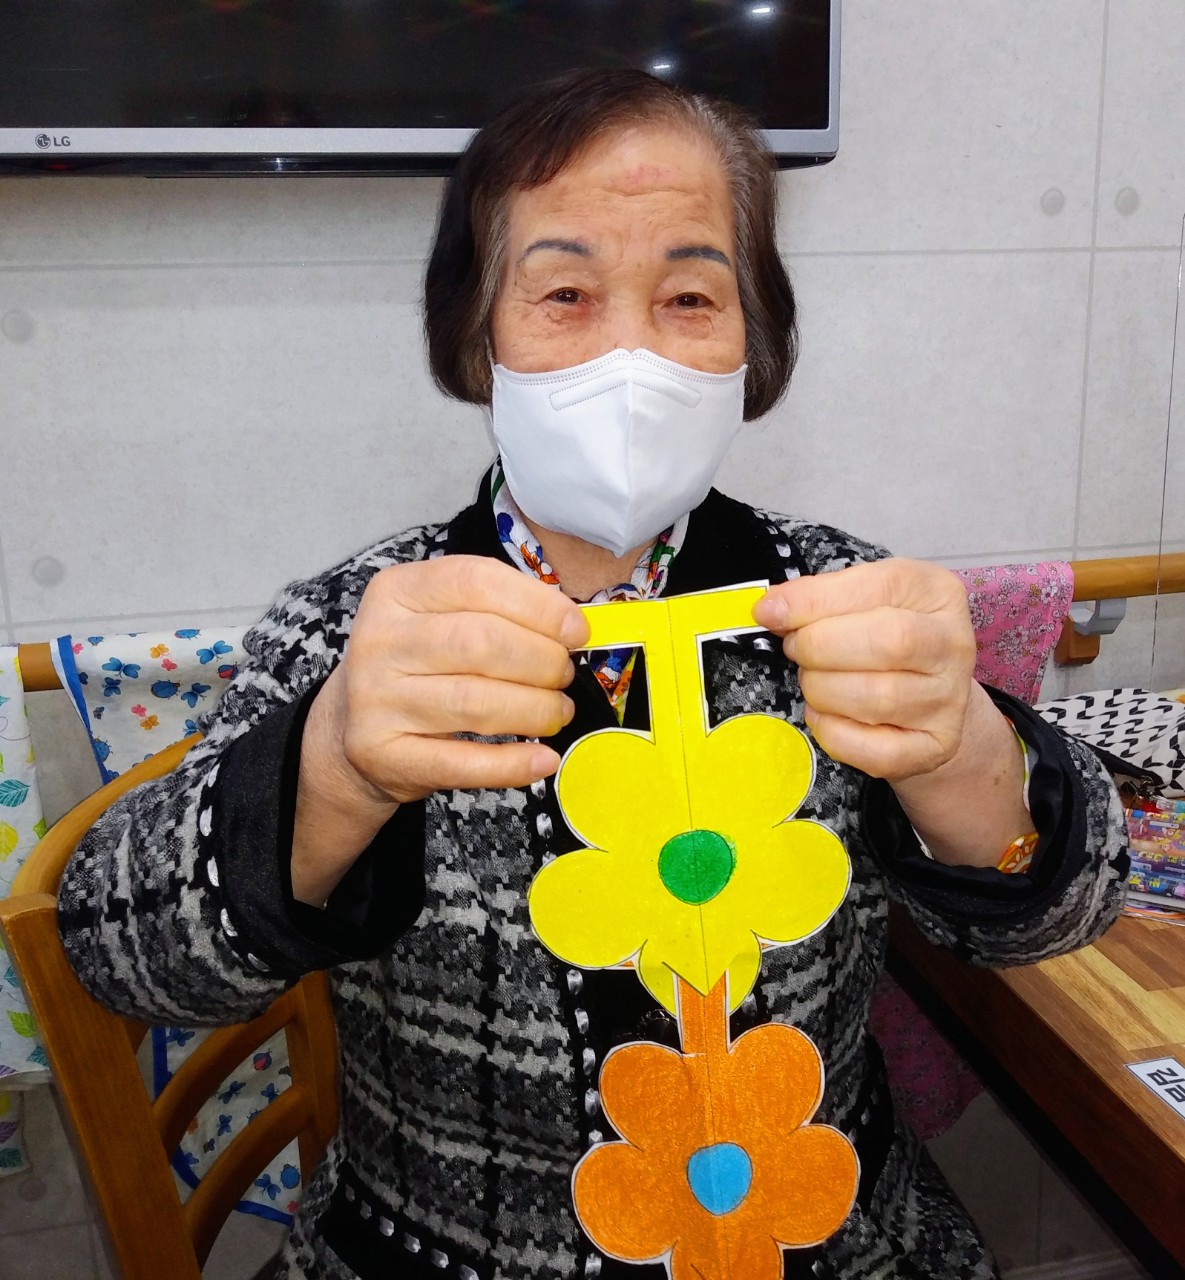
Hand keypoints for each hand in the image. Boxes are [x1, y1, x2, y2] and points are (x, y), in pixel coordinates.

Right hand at [293, 556, 588, 902]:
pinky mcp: (383, 754)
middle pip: (481, 642)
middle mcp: (379, 640)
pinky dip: (512, 764)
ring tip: (556, 712)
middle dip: (542, 660)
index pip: (477, 581)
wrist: (347, 729)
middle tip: (563, 675)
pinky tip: (542, 759)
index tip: (576, 631)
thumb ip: (497, 611)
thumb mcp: (437, 618)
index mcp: (396, 591)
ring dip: (534, 710)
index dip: (539, 606)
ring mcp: (376, 700)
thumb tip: (572, 626)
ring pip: (475, 702)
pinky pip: (461, 762)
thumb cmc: (414, 665)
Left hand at [751, 558, 976, 782]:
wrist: (925, 695)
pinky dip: (834, 733)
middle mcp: (953, 644)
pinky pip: (876, 750)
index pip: (877, 587)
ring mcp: (949, 700)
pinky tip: (824, 715)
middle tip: (796, 650)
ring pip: (876, 698)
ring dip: (822, 690)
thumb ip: (819, 598)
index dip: (814, 602)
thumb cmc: (882, 638)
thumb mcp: (859, 600)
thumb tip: (770, 609)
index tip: (770, 612)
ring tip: (814, 681)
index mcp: (935, 592)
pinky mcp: (935, 746)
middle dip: (819, 647)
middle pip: (885, 642)